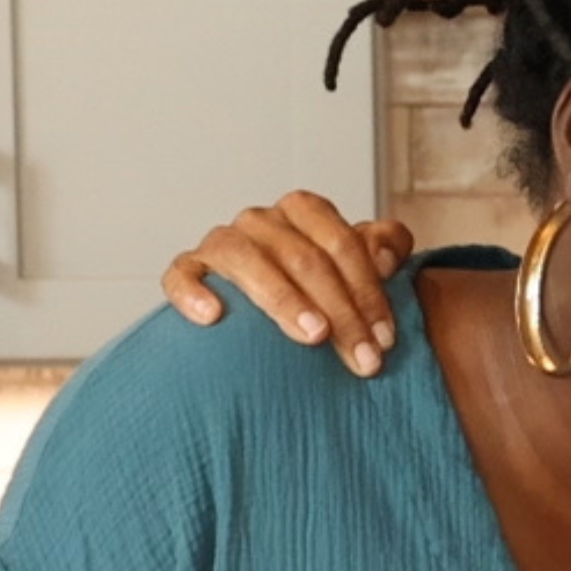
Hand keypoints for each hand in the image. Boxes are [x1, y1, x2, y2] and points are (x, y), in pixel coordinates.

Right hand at [161, 191, 412, 375]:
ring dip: (283, 298)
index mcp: (304, 213)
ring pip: (247, 259)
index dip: (368, 290)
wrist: (268, 312)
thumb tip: (388, 256)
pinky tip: (213, 316)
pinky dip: (193, 291)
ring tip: (313, 335)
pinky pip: (182, 274)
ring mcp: (223, 243)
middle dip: (341, 311)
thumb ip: (383, 249)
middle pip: (303, 257)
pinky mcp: (189, 270)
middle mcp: (262, 222)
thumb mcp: (357, 268)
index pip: (341, 242)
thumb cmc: (320, 290)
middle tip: (362, 357)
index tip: (386, 338)